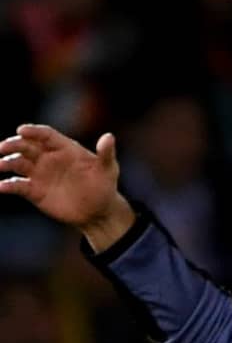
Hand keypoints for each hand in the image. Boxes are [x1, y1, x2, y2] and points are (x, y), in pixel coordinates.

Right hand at [0, 125, 133, 249]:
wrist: (98, 212)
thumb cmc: (104, 186)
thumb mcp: (108, 169)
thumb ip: (106, 153)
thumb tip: (109, 136)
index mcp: (64, 148)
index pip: (45, 135)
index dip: (33, 131)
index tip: (22, 130)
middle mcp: (48, 158)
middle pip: (26, 146)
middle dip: (14, 145)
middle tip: (3, 147)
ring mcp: (39, 174)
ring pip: (17, 163)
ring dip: (6, 163)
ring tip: (0, 165)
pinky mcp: (34, 191)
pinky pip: (17, 186)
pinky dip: (7, 185)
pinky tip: (1, 187)